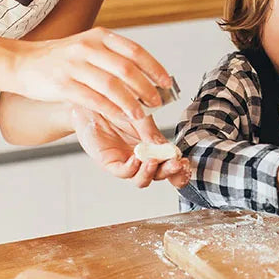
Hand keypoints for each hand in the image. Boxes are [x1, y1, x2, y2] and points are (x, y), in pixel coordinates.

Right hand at [14, 27, 171, 125]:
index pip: (135, 51)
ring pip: (112, 86)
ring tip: (142, 115)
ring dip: (131, 103)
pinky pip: (94, 100)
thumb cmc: (61, 58)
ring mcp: (74, 66)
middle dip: (146, 88)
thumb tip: (147, 75)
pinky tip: (121, 117)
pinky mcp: (63, 85)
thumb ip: (114, 57)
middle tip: (157, 102)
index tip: (166, 82)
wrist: (22, 62)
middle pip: (127, 70)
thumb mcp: (89, 47)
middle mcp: (88, 48)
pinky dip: (111, 110)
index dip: (154, 68)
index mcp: (99, 37)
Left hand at [70, 107, 189, 188]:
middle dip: (169, 172)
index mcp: (153, 147)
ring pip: (141, 179)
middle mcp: (141, 157)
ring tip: (154, 161)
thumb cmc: (117, 105)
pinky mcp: (109, 162)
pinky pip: (123, 172)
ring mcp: (126, 161)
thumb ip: (153, 133)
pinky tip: (137, 158)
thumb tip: (169, 149)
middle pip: (158, 174)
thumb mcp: (142, 116)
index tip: (185, 164)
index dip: (179, 169)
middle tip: (176, 165)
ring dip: (150, 173)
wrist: (93, 99)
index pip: (169, 163)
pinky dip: (132, 168)